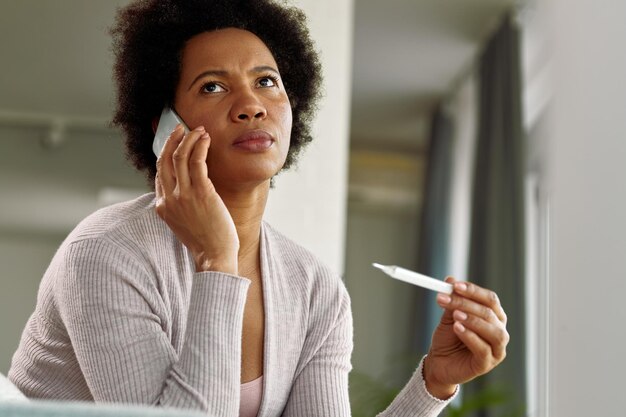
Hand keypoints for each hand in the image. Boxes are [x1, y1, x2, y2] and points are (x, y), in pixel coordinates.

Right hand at [155, 124, 238, 273]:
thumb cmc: (205, 241)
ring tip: (198, 129)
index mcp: (162, 207)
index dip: (165, 154)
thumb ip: (182, 205)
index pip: (160, 173)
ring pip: (179, 157)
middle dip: (171, 140)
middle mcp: (168, 199)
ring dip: (188, 139)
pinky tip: (205, 139)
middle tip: (180, 128)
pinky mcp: (200, 193)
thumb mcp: (185, 222)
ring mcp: (183, 196)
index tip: (174, 142)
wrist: (214, 256)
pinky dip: (200, 146)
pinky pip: (196, 162)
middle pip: (164, 161)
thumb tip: (189, 189)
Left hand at [424, 278, 508, 398]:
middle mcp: (499, 330)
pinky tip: (457, 328)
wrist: (439, 362)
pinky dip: (470, 336)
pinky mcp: (488, 363)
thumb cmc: (448, 338)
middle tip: (446, 298)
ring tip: (455, 315)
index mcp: (494, 316)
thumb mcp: (449, 316)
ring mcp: (497, 349)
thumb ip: (452, 301)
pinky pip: (483, 349)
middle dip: (466, 303)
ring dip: (473, 320)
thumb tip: (450, 280)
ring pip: (493, 331)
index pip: (490, 299)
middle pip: (489, 313)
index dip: (473, 291)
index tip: (454, 285)